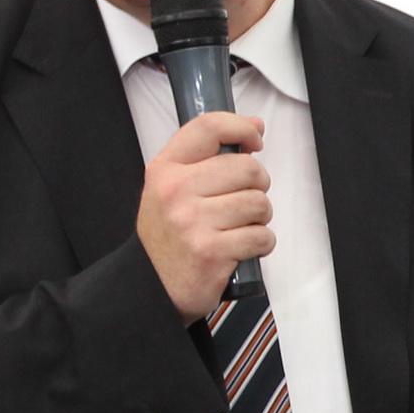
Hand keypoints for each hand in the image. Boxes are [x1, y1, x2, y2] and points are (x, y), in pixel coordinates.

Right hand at [137, 111, 272, 322]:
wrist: (152, 285)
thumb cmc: (170, 235)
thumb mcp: (170, 188)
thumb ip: (206, 158)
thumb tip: (255, 127)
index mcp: (165, 169)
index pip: (208, 127)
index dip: (241, 127)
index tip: (255, 141)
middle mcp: (176, 191)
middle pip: (247, 168)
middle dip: (257, 185)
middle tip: (243, 201)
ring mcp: (193, 222)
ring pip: (259, 204)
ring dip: (259, 218)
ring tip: (237, 227)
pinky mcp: (211, 252)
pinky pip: (262, 237)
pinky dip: (260, 244)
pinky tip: (240, 248)